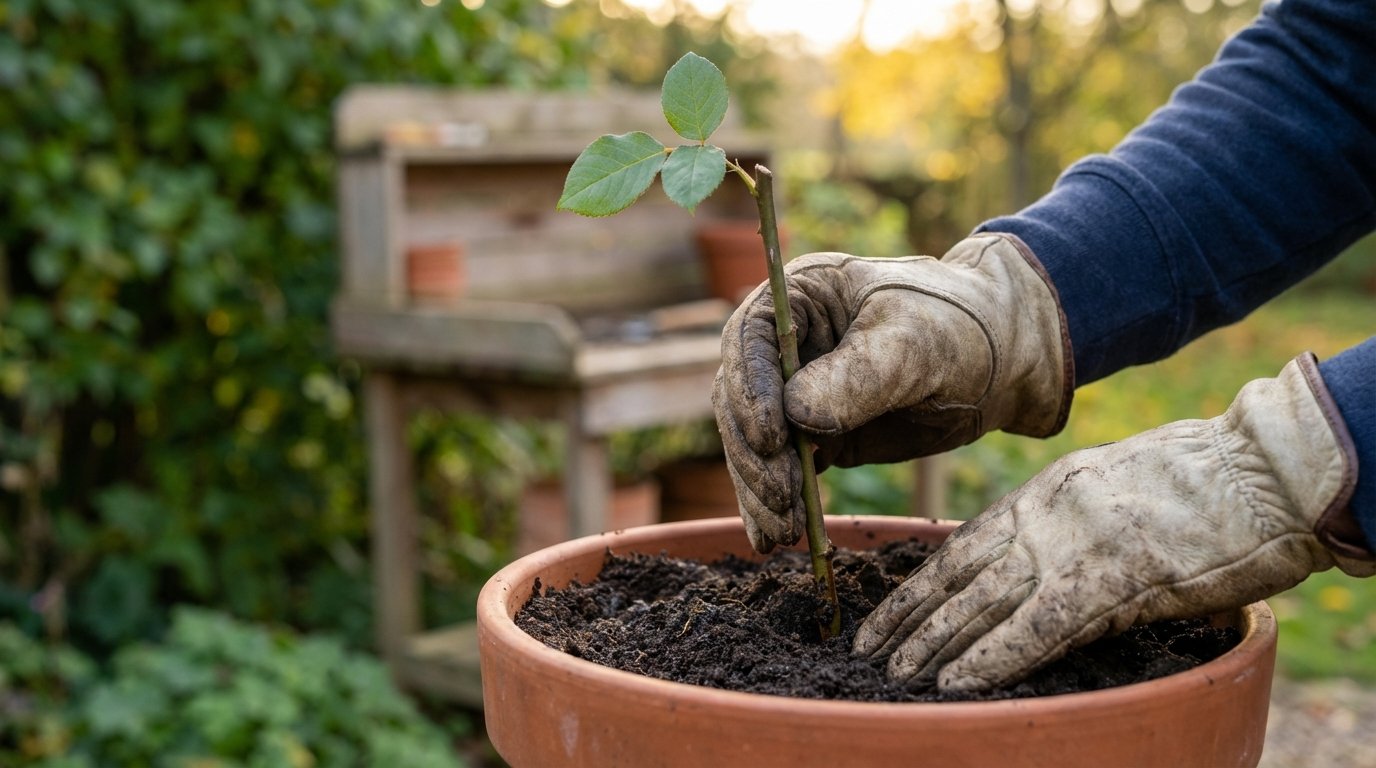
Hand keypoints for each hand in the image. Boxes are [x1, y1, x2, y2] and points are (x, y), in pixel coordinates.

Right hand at [712, 233, 1071, 552]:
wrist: (1003, 361)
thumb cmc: (960, 329)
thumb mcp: (914, 344)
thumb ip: (857, 377)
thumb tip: (795, 415)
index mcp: (798, 296)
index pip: (750, 339)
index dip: (751, 388)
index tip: (770, 438)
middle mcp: (784, 343)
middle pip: (740, 397)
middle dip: (755, 453)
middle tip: (782, 498)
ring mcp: (795, 390)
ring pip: (753, 441)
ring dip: (759, 488)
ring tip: (781, 533)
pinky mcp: (814, 434)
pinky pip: (780, 469)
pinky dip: (773, 503)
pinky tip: (773, 537)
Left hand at [854, 353, 1375, 691]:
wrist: (1257, 471)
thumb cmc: (1196, 481)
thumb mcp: (1106, 486)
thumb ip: (1059, 520)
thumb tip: (1026, 560)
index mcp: (1041, 494)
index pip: (961, 545)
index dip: (916, 584)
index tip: (883, 614)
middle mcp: (1043, 518)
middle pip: (958, 575)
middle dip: (909, 618)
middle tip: (868, 652)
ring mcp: (1073, 547)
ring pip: (982, 602)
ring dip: (934, 643)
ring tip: (895, 675)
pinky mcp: (1111, 579)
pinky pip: (1037, 628)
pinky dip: (993, 658)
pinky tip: (956, 682)